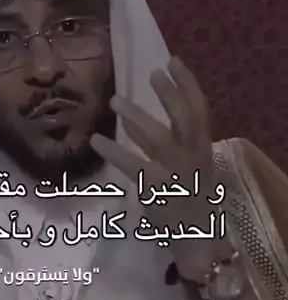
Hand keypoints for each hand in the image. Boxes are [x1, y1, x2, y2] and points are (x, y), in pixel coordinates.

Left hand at [90, 56, 221, 278]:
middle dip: (169, 94)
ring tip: (113, 101)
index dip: (187, 83)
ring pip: (157, 138)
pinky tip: (97, 141)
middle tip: (150, 73)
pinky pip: (133, 166)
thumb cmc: (190, 198)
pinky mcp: (155, 190)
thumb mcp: (193, 164)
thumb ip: (176, 140)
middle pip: (185, 118)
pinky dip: (114, 151)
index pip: (200, 108)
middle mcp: (192, 156)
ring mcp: (174, 173)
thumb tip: (143, 115)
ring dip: (136, 117)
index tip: (171, 61)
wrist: (197, 237)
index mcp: (202, 147)